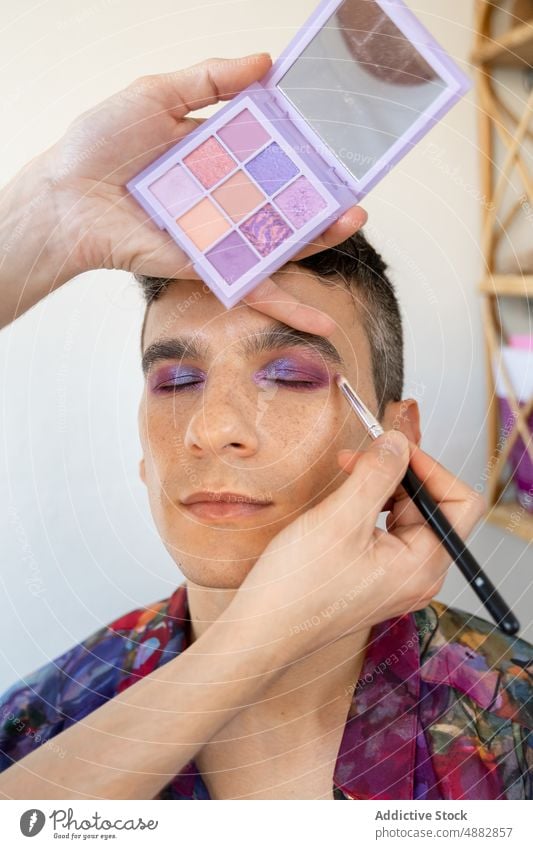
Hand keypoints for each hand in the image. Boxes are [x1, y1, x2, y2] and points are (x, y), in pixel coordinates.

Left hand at [44, 54, 366, 336]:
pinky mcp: (207, 268)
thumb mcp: (158, 94)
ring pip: (279, 245)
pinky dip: (286, 306)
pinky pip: (251, 286)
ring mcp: (219, 236)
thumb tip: (265, 62)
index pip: (275, 155)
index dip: (307, 152)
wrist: (67, 196)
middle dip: (325, 199)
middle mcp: (226, 198)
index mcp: (220, 157)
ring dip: (320, 240)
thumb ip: (211, 81)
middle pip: (287, 203)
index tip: (339, 146)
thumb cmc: (102, 144)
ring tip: (352, 221)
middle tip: (356, 190)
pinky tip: (320, 319)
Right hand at [229, 430, 485, 661]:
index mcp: (423, 565)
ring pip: (408, 517)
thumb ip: (377, 474)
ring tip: (346, 475)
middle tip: (358, 458)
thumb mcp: (340, 518)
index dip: (432, 468)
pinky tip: (343, 503)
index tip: (395, 449)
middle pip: (433, 506)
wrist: (263, 630)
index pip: (461, 502)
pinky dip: (370, 508)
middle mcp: (420, 576)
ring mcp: (399, 579)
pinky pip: (388, 533)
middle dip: (399, 475)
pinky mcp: (377, 578)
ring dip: (382, 488)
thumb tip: (398, 442)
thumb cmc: (298, 587)